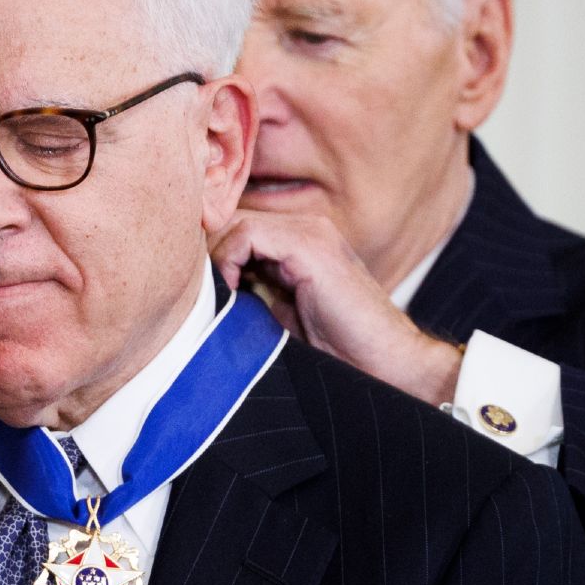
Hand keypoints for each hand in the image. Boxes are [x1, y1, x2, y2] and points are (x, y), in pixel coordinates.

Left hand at [210, 209, 461, 406]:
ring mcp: (310, 232)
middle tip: (197, 290)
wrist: (388, 366)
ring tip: (216, 294)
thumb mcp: (282, 313)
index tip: (196, 288)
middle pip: (230, 218)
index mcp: (299, 242)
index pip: (235, 225)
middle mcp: (305, 227)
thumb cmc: (338, 351)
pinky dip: (228, 259)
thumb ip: (251, 288)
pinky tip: (232, 290)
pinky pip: (247, 234)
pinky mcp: (310, 246)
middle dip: (207, 251)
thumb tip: (201, 286)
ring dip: (215, 257)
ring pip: (234, 221)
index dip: (209, 252)